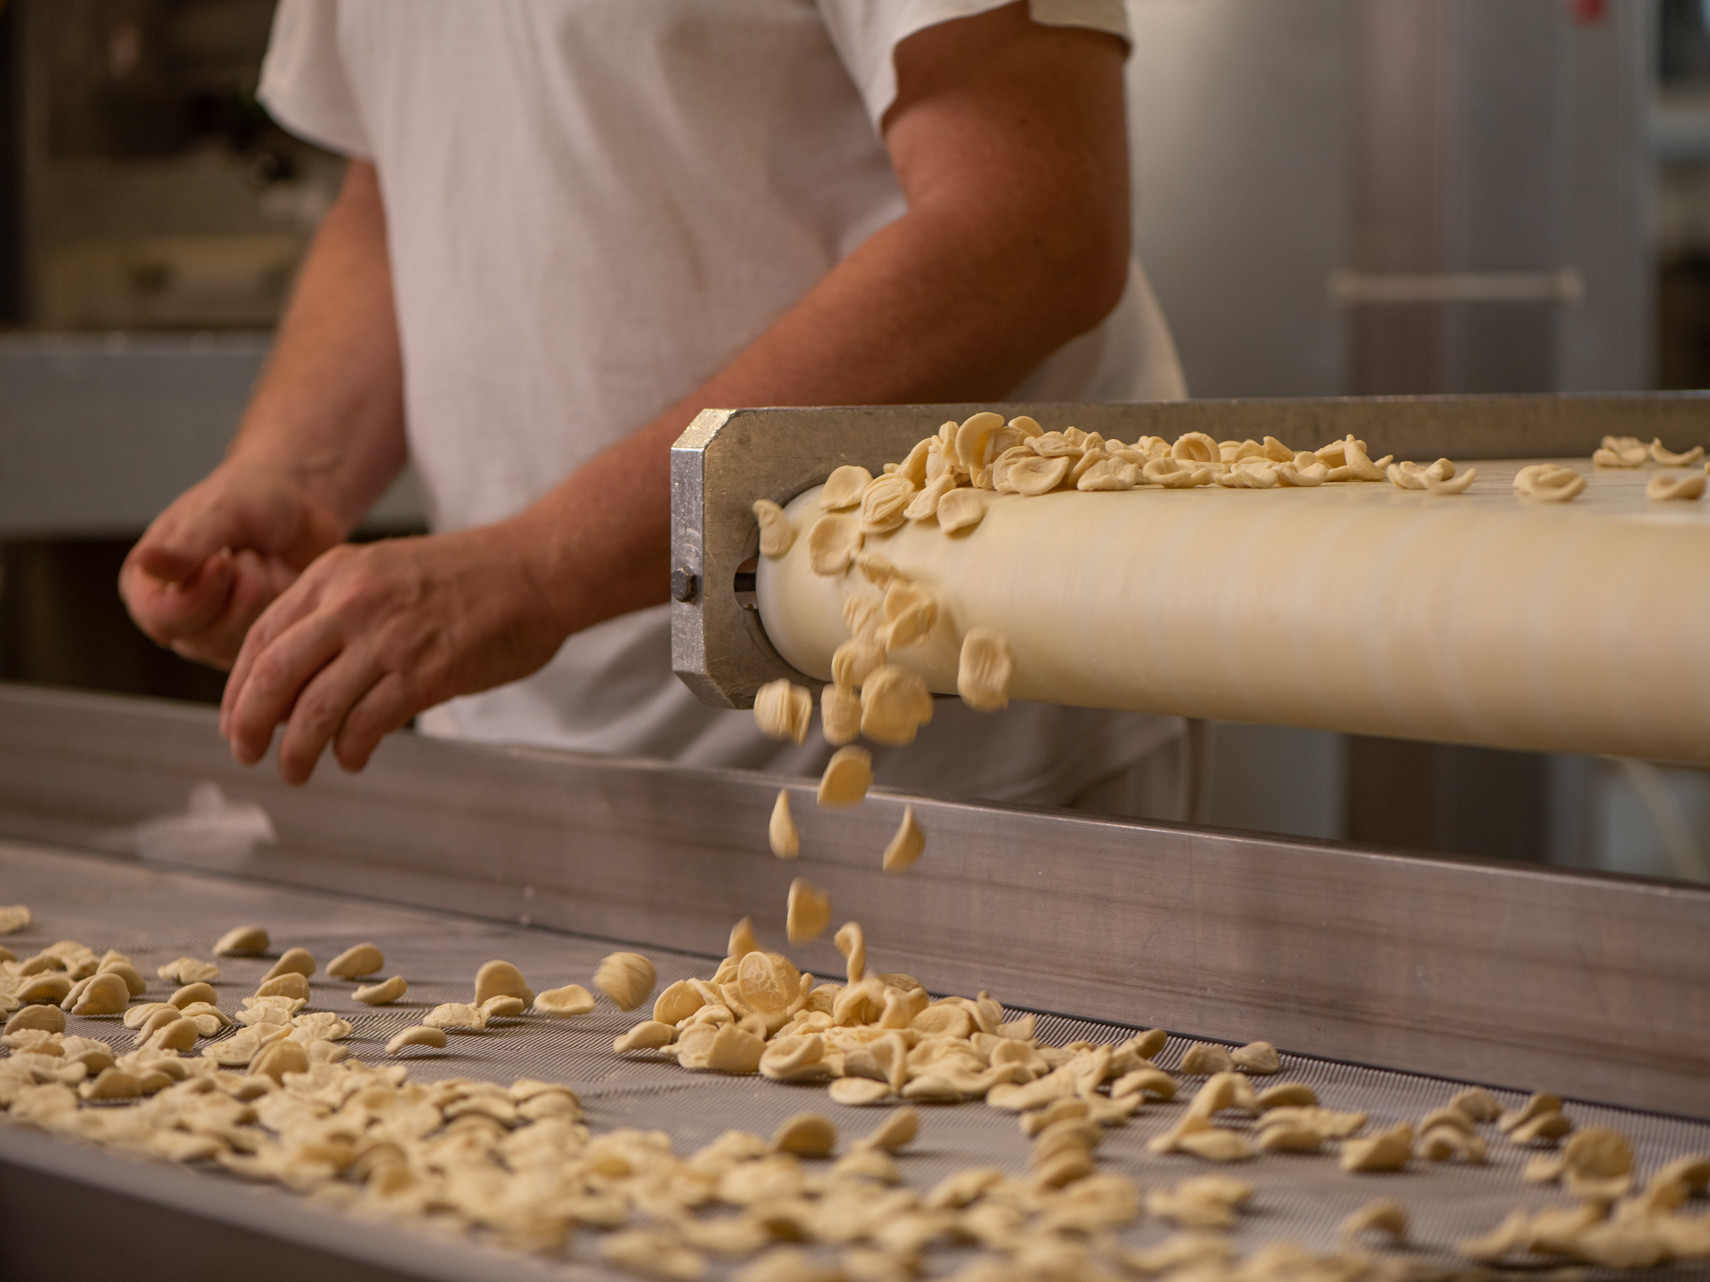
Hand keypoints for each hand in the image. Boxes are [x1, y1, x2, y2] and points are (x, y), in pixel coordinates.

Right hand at [120, 461, 343, 668]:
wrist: (302, 502)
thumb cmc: (251, 500)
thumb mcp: (220, 513)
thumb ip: (187, 544)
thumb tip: (146, 563)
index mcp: (146, 587)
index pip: (162, 618)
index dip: (199, 593)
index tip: (225, 558)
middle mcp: (176, 621)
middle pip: (209, 636)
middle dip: (242, 587)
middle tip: (247, 551)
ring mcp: (216, 639)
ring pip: (247, 638)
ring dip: (267, 590)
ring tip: (263, 558)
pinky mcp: (253, 645)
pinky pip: (277, 640)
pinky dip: (287, 601)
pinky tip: (280, 575)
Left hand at [219, 520, 572, 784]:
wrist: (536, 569)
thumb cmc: (469, 577)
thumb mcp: (384, 571)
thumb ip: (338, 612)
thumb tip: (296, 677)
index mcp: (335, 574)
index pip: (262, 638)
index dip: (237, 689)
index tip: (233, 722)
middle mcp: (351, 603)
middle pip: (273, 676)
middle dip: (249, 726)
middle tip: (247, 755)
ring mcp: (388, 638)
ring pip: (313, 710)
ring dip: (297, 752)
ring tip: (298, 772)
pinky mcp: (425, 673)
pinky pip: (366, 725)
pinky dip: (350, 751)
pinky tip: (352, 759)